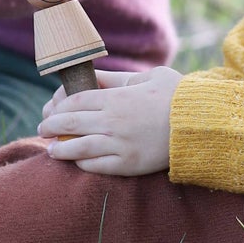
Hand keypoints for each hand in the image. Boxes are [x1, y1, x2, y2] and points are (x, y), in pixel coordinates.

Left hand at [38, 67, 183, 175]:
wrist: (201, 123)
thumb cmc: (176, 95)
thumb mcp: (146, 77)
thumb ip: (116, 79)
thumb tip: (91, 76)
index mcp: (116, 98)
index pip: (75, 101)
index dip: (58, 107)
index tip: (49, 111)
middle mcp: (113, 121)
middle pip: (71, 123)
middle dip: (52, 127)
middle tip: (42, 130)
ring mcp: (120, 145)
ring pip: (79, 147)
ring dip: (60, 149)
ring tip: (50, 150)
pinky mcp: (129, 165)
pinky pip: (97, 165)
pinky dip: (81, 163)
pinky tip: (75, 160)